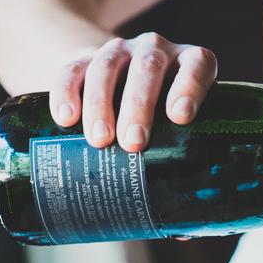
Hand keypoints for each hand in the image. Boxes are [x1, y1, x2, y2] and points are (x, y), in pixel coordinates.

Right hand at [50, 32, 217, 151]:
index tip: (180, 117)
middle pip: (148, 67)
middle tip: (134, 143)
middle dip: (139, 106)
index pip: (197, 64)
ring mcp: (119, 50)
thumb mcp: (178, 123)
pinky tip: (66, 118)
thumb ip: (182, 150)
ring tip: (100, 139)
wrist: (120, 80)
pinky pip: (71, 69)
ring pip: (107, 67)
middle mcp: (155, 50)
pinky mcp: (84, 56)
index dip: (190, 86)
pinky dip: (66, 93)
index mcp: (188, 61)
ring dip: (101, 104)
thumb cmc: (161, 113)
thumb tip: (181, 212)